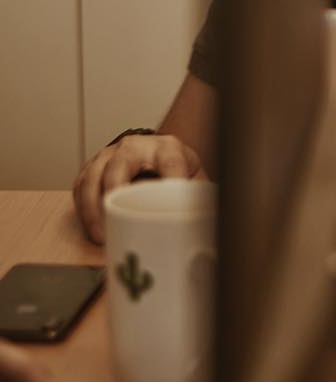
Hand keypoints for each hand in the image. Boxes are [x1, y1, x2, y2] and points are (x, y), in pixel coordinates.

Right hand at [72, 134, 207, 245]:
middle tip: (115, 224)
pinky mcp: (94, 166)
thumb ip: (201, 198)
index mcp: (168, 148)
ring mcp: (111, 153)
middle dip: (115, 195)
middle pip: (120, 165)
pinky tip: (91, 227)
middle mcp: (136, 145)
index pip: (170, 162)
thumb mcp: (194, 180)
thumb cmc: (176, 172)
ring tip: (101, 235)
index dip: (169, 182)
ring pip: (94, 176)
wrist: (158, 156)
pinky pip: (81, 185)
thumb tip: (208, 224)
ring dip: (93, 208)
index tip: (169, 206)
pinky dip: (82, 208)